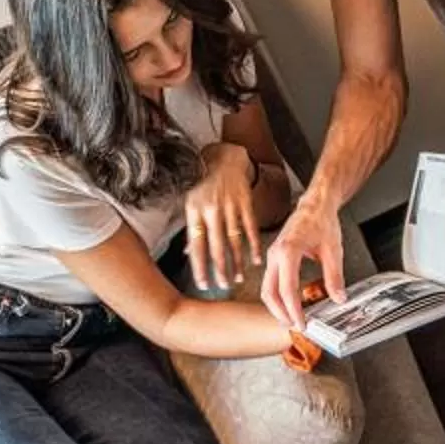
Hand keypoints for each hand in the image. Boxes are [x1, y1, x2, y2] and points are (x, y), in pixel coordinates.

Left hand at [183, 143, 261, 292]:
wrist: (223, 157)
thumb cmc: (203, 181)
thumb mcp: (190, 202)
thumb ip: (191, 228)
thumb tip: (188, 254)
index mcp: (194, 211)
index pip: (196, 245)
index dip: (200, 267)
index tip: (204, 284)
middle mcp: (211, 210)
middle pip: (216, 246)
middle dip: (220, 269)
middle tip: (223, 286)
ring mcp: (229, 205)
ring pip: (234, 240)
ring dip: (237, 262)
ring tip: (238, 278)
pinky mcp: (245, 202)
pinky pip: (250, 227)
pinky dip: (253, 245)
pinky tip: (256, 260)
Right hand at [262, 192, 347, 326]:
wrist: (315, 204)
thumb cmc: (322, 221)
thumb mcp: (333, 250)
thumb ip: (335, 276)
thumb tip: (338, 298)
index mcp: (288, 251)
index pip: (287, 289)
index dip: (294, 310)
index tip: (302, 323)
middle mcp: (275, 254)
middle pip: (270, 293)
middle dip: (280, 313)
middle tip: (294, 326)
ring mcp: (272, 255)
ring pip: (267, 288)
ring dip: (276, 307)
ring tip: (291, 318)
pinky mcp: (274, 257)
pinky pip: (270, 281)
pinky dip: (277, 296)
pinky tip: (289, 303)